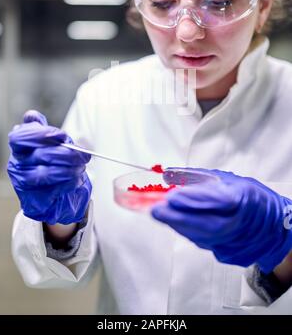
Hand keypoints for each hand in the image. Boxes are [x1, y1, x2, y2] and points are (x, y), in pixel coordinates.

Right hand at [7, 110, 91, 224]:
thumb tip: (31, 116)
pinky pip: (54, 190)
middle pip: (40, 155)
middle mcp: (17, 165)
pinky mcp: (34, 200)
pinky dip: (70, 183)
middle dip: (67, 154)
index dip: (42, 134)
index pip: (20, 137)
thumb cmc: (51, 163)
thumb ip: (41, 129)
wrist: (55, 193)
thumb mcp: (48, 143)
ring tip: (81, 167)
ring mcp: (24, 184)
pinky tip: (77, 179)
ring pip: (46, 174)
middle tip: (83, 155)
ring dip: (70, 169)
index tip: (62, 136)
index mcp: (19, 148)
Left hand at [151, 168, 291, 272]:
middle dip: (177, 218)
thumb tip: (168, 176)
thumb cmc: (252, 198)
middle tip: (155, 210)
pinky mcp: (230, 255)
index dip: (193, 200)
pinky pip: (205, 244)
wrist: (276, 226)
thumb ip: (197, 178)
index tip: (172, 196)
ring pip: (202, 238)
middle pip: (206, 225)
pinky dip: (190, 233)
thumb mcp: (229, 179)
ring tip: (161, 215)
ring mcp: (237, 243)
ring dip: (179, 226)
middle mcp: (241, 223)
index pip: (218, 201)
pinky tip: (178, 225)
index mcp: (244, 199)